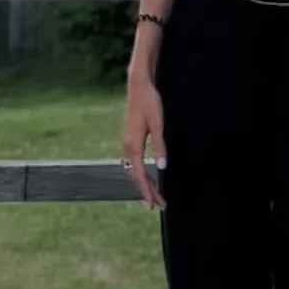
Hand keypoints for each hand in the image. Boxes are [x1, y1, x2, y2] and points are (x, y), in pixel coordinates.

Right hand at [121, 67, 166, 209]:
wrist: (138, 84)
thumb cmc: (149, 102)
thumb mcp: (158, 124)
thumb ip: (159, 146)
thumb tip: (161, 167)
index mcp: (133, 145)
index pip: (140, 175)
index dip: (147, 191)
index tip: (154, 204)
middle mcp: (127, 146)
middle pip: (136, 175)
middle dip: (146, 190)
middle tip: (158, 204)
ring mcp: (127, 141)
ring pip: (134, 168)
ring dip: (144, 182)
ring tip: (153, 193)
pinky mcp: (130, 136)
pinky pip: (134, 161)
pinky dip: (140, 172)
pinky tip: (146, 174)